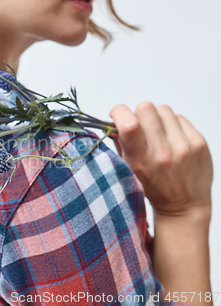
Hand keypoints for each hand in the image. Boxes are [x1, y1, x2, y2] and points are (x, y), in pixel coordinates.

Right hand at [109, 102, 212, 217]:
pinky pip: (180, 117)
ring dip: (156, 118)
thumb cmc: (153, 188)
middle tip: (140, 127)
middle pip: (145, 108)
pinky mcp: (199, 142)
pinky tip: (171, 139)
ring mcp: (184, 146)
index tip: (117, 117)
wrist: (184, 205)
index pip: (129, 124)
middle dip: (138, 114)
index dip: (119, 113)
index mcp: (141, 161)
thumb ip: (120, 144)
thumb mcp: (128, 170)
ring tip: (157, 134)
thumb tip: (115, 121)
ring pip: (163, 109)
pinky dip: (172, 124)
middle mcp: (163, 153)